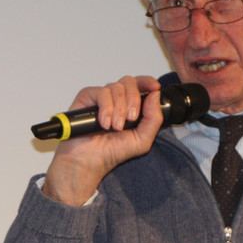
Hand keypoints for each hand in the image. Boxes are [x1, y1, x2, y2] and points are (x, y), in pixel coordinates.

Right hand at [43, 75, 162, 205]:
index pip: (141, 84)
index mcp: (131, 105)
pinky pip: (101, 92)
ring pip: (116, 87)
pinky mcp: (87, 97)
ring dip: (118, 109)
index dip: (148, 82)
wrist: (90, 160)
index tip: (154, 87)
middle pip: (130, 82)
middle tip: (131, 118)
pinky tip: (104, 123)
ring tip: (114, 127)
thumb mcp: (142, 140)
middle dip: (133, 100)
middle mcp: (117, 98)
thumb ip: (153, 118)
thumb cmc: (112, 152)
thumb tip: (155, 94)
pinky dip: (106, 108)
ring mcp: (102, 97)